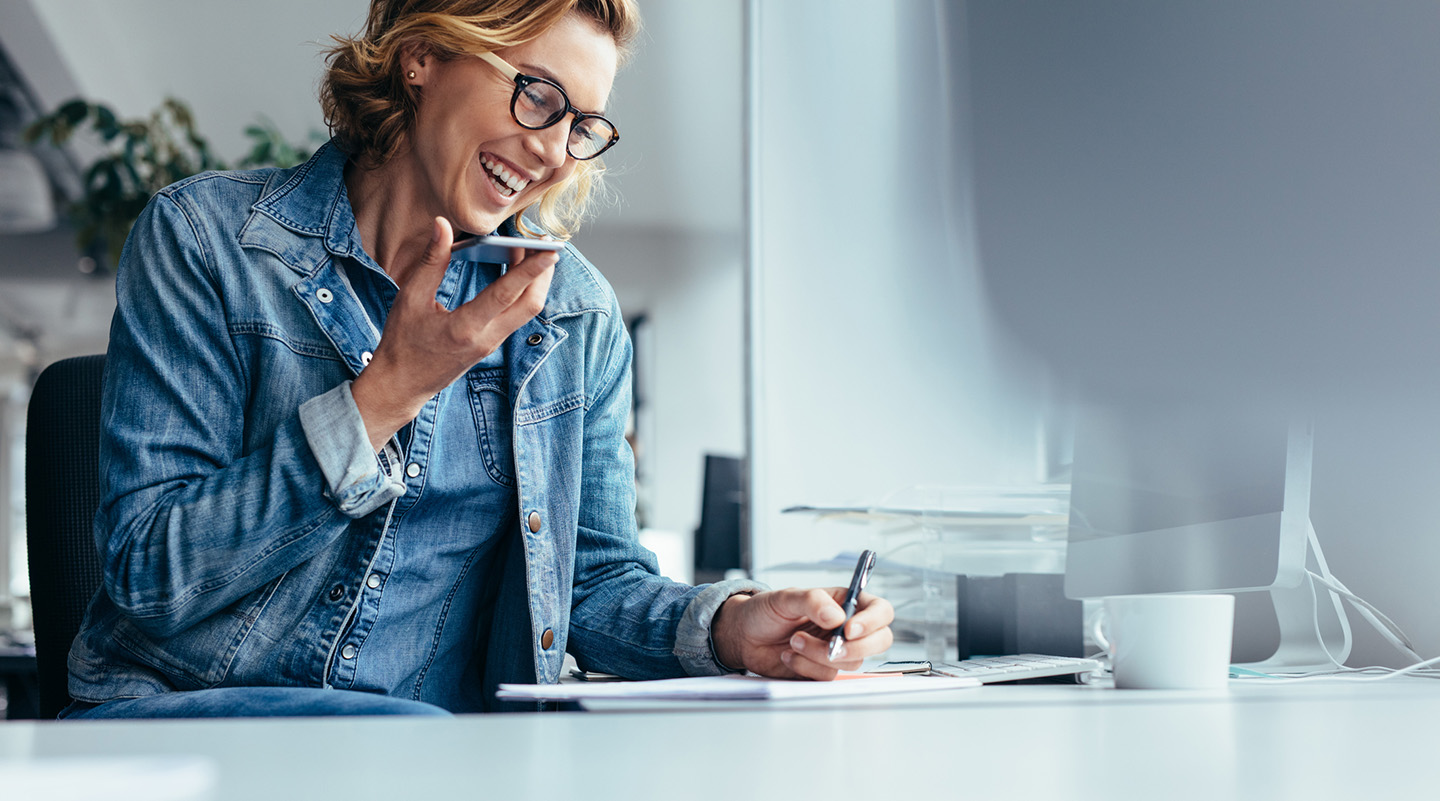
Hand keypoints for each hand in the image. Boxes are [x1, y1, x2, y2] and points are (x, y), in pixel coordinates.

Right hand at [351, 217, 555, 448]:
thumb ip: (431, 261)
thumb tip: (442, 225)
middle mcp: (486, 338)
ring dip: (536, 281)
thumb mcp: (410, 298)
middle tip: (547, 243)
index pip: (506, 295)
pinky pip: (517, 314)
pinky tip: (516, 269)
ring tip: (533, 250)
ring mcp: (492, 343)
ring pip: (527, 311)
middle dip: (544, 273)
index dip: (530, 271)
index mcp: (465, 328)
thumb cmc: (402, 342)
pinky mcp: (492, 343)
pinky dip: (523, 291)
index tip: (550, 251)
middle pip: (531, 304)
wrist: (402, 385)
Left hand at [711, 588, 893, 679]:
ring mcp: (837, 651)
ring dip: (819, 655)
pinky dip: (806, 668)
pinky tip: (789, 656)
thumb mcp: (785, 597)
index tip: (848, 630)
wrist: (744, 636)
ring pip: (851, 663)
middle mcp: (846, 627)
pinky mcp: (822, 670)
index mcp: (845, 603)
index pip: (880, 611)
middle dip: (855, 648)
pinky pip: (828, 676)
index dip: (872, 622)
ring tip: (794, 642)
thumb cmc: (765, 611)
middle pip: (879, 641)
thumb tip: (836, 617)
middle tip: (830, 647)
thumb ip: (812, 601)